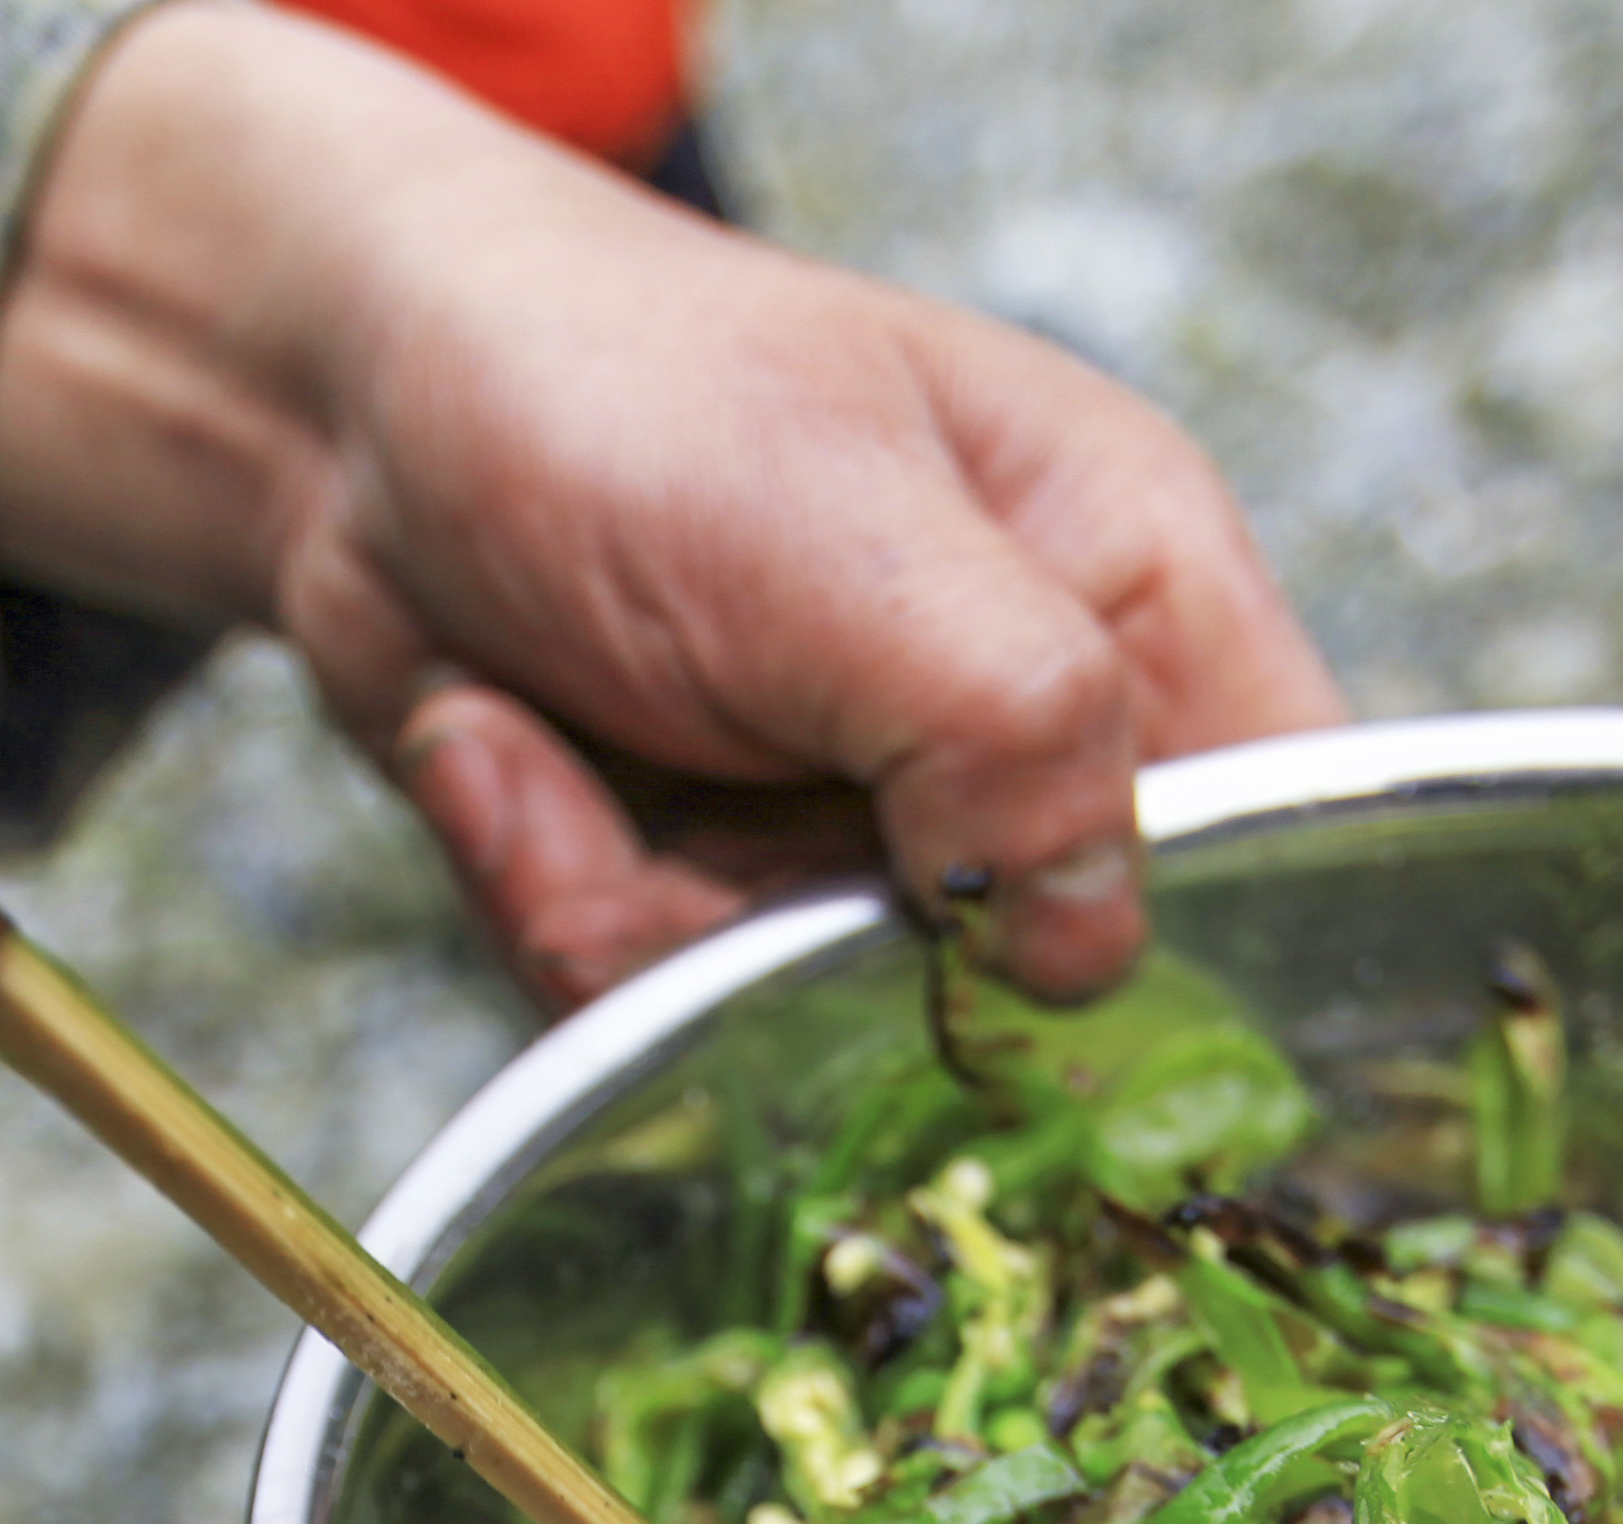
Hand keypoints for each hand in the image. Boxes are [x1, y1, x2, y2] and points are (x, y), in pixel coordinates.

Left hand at [0, 6, 1344, 1012]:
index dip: (1217, 959)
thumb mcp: (839, 536)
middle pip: (1041, 994)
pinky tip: (500, 756)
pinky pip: (673, 1017)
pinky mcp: (717, 905)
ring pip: (827, 1034)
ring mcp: (863, 835)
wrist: (332, 403)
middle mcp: (1020, 734)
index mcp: (1132, 593)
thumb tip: (1091, 947)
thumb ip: (1012, 726)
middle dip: (838, 956)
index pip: (1290, 834)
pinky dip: (555, 899)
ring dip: (647, 922)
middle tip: (709, 841)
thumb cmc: (613, 389)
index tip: (1049, 1000)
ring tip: (545, 745)